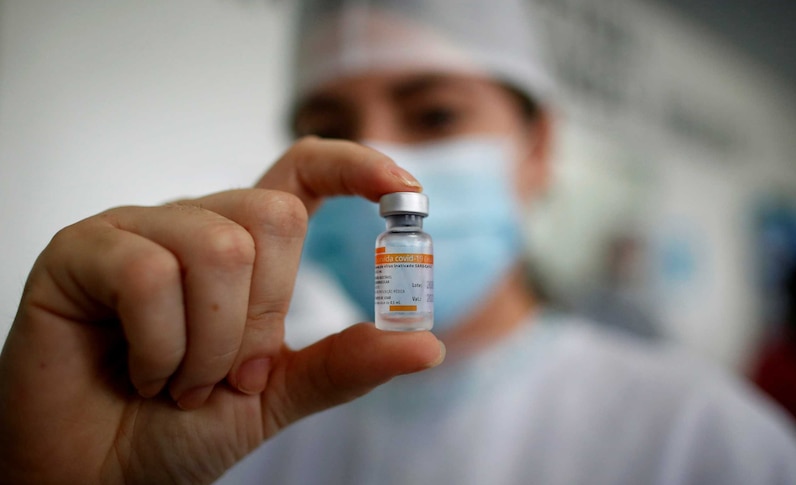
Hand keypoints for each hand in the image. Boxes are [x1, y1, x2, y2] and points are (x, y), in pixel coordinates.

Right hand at [0, 137, 443, 483]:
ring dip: (209, 345)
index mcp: (243, 248)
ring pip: (217, 247)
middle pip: (272, 216)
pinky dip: (159, 345)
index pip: (303, 173)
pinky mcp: (81, 249)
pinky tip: (139, 371)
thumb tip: (427, 345)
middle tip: (226, 375)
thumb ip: (344, 364)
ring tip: (178, 382)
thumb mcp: (277, 396)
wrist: (98, 476)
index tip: (405, 190)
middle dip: (261, 318)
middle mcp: (193, 224)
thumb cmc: (177, 430)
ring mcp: (135, 230)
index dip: (356, 167)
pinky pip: (148, 275)